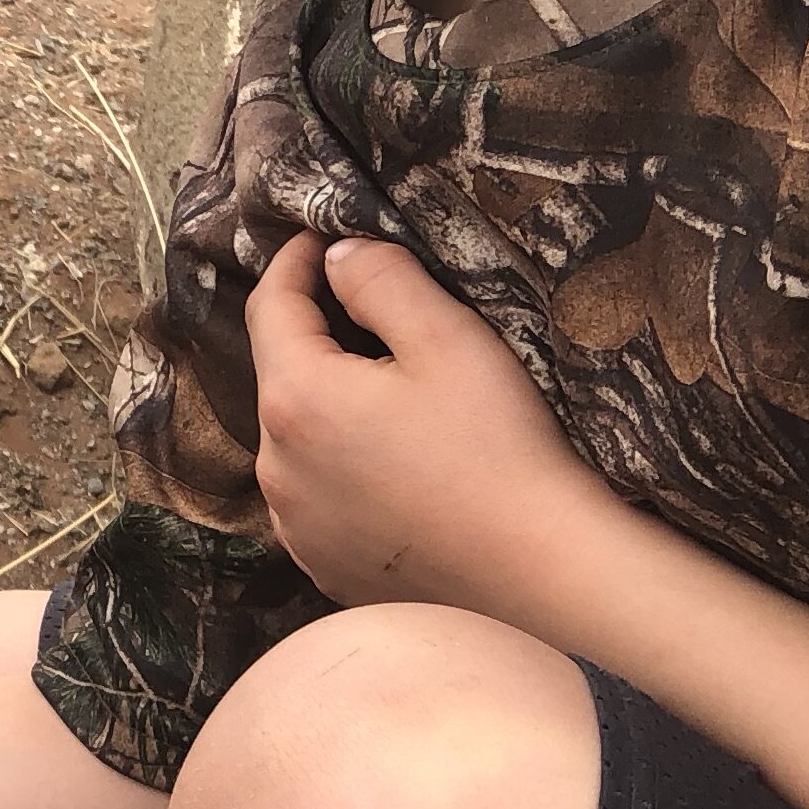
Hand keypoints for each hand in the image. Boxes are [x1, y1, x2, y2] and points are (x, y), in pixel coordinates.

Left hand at [242, 235, 625, 623]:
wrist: (539, 572)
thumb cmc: (499, 449)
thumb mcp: (447, 339)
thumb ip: (381, 280)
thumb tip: (337, 256)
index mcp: (296, 399)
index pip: (269, 306)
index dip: (293, 261)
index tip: (321, 236)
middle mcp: (275, 467)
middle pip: (281, 373)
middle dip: (315, 332)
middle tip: (369, 306)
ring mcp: (294, 524)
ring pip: (295, 436)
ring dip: (326, 402)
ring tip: (386, 387)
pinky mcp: (322, 563)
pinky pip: (315, 493)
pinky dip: (338, 463)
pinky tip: (391, 460)